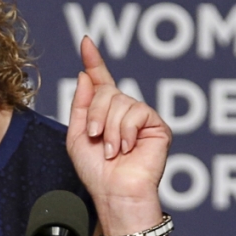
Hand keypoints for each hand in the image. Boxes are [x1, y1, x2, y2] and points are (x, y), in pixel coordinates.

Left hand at [66, 37, 171, 221]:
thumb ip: (81, 104)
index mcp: (105, 113)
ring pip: (119, 102)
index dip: (94, 61)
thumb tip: (86, 75)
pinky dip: (126, 132)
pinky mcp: (157, 126)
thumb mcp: (78, 135)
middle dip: (95, 115)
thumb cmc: (96, 171)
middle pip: (106, 91)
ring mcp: (142, 117)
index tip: (86, 42)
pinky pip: (136, 112)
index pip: (100, 81)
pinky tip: (127, 149)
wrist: (114, 193)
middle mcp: (125, 111)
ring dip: (110, 129)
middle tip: (97, 139)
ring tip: (113, 151)